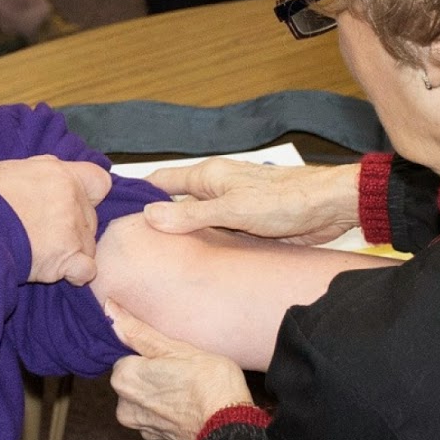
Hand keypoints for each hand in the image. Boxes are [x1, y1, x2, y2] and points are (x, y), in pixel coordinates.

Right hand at [0, 155, 111, 285]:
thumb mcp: (11, 170)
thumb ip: (40, 171)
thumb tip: (51, 171)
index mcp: (61, 175)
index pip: (99, 181)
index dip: (92, 195)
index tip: (78, 203)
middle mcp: (73, 199)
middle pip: (91, 218)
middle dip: (74, 228)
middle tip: (45, 234)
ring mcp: (74, 230)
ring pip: (88, 245)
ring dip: (72, 251)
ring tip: (44, 253)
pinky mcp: (69, 257)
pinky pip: (86, 270)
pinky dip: (77, 275)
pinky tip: (62, 273)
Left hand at [107, 300, 253, 439]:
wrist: (231, 428)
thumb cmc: (209, 384)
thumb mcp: (177, 348)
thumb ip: (140, 332)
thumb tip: (111, 310)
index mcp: (125, 378)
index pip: (126, 356)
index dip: (150, 353)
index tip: (170, 354)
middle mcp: (124, 405)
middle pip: (133, 378)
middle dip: (153, 372)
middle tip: (182, 369)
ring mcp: (140, 425)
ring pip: (144, 398)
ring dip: (160, 392)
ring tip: (188, 387)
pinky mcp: (157, 439)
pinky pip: (156, 416)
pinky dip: (168, 410)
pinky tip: (189, 404)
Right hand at [142, 159, 362, 244]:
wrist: (329, 207)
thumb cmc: (286, 201)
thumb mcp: (233, 210)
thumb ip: (191, 214)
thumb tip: (149, 215)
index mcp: (208, 176)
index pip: (160, 181)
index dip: (136, 195)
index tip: (109, 211)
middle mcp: (215, 189)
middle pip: (174, 203)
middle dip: (152, 220)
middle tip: (124, 244)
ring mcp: (230, 207)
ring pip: (193, 222)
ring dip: (178, 237)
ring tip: (148, 259)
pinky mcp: (245, 225)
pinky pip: (214, 236)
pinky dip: (201, 246)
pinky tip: (189, 264)